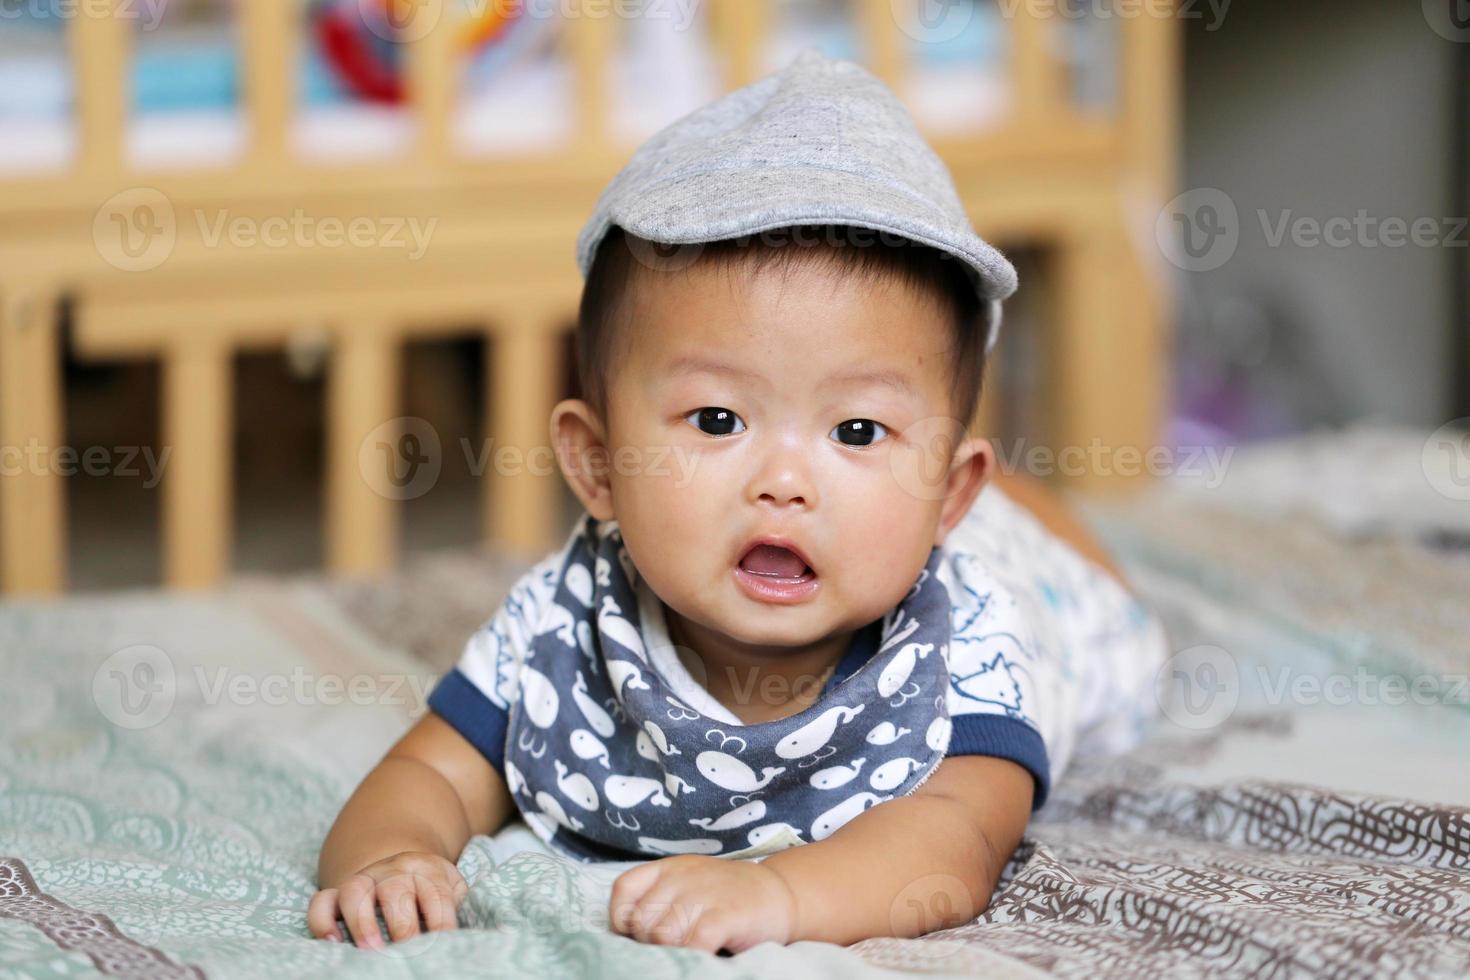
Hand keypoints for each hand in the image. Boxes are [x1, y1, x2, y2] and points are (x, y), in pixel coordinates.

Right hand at [308, 851, 466, 948]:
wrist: (402, 867)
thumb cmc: (431, 890)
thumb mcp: (451, 889)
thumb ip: (454, 906)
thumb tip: (461, 938)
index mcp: (426, 869)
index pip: (436, 893)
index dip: (442, 922)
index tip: (443, 945)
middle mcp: (393, 870)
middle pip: (396, 890)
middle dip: (403, 924)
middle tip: (407, 952)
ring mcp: (363, 878)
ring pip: (355, 891)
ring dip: (362, 922)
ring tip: (370, 951)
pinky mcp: (337, 892)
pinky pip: (321, 900)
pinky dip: (322, 920)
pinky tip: (332, 942)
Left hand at [609, 855, 797, 953]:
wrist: (781, 894)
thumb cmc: (727, 896)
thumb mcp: (687, 884)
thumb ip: (657, 898)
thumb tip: (625, 932)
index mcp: (669, 868)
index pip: (624, 890)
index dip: (624, 918)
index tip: (641, 934)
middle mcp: (683, 878)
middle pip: (642, 923)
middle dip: (652, 943)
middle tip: (677, 944)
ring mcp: (705, 895)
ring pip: (663, 936)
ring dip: (674, 951)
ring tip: (693, 950)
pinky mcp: (726, 916)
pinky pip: (694, 943)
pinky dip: (694, 956)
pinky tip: (706, 954)